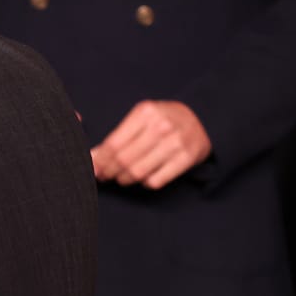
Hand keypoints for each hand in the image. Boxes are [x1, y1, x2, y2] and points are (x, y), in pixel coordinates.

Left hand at [90, 100, 211, 188]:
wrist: (203, 118)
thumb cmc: (164, 119)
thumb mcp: (141, 118)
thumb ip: (118, 136)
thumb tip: (93, 157)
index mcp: (146, 113)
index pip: (113, 144)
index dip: (100, 161)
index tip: (94, 169)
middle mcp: (161, 126)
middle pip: (124, 160)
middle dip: (109, 172)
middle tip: (105, 176)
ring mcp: (176, 143)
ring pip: (138, 173)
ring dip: (125, 179)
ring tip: (122, 177)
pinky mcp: (187, 158)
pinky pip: (156, 181)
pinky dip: (145, 183)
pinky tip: (144, 177)